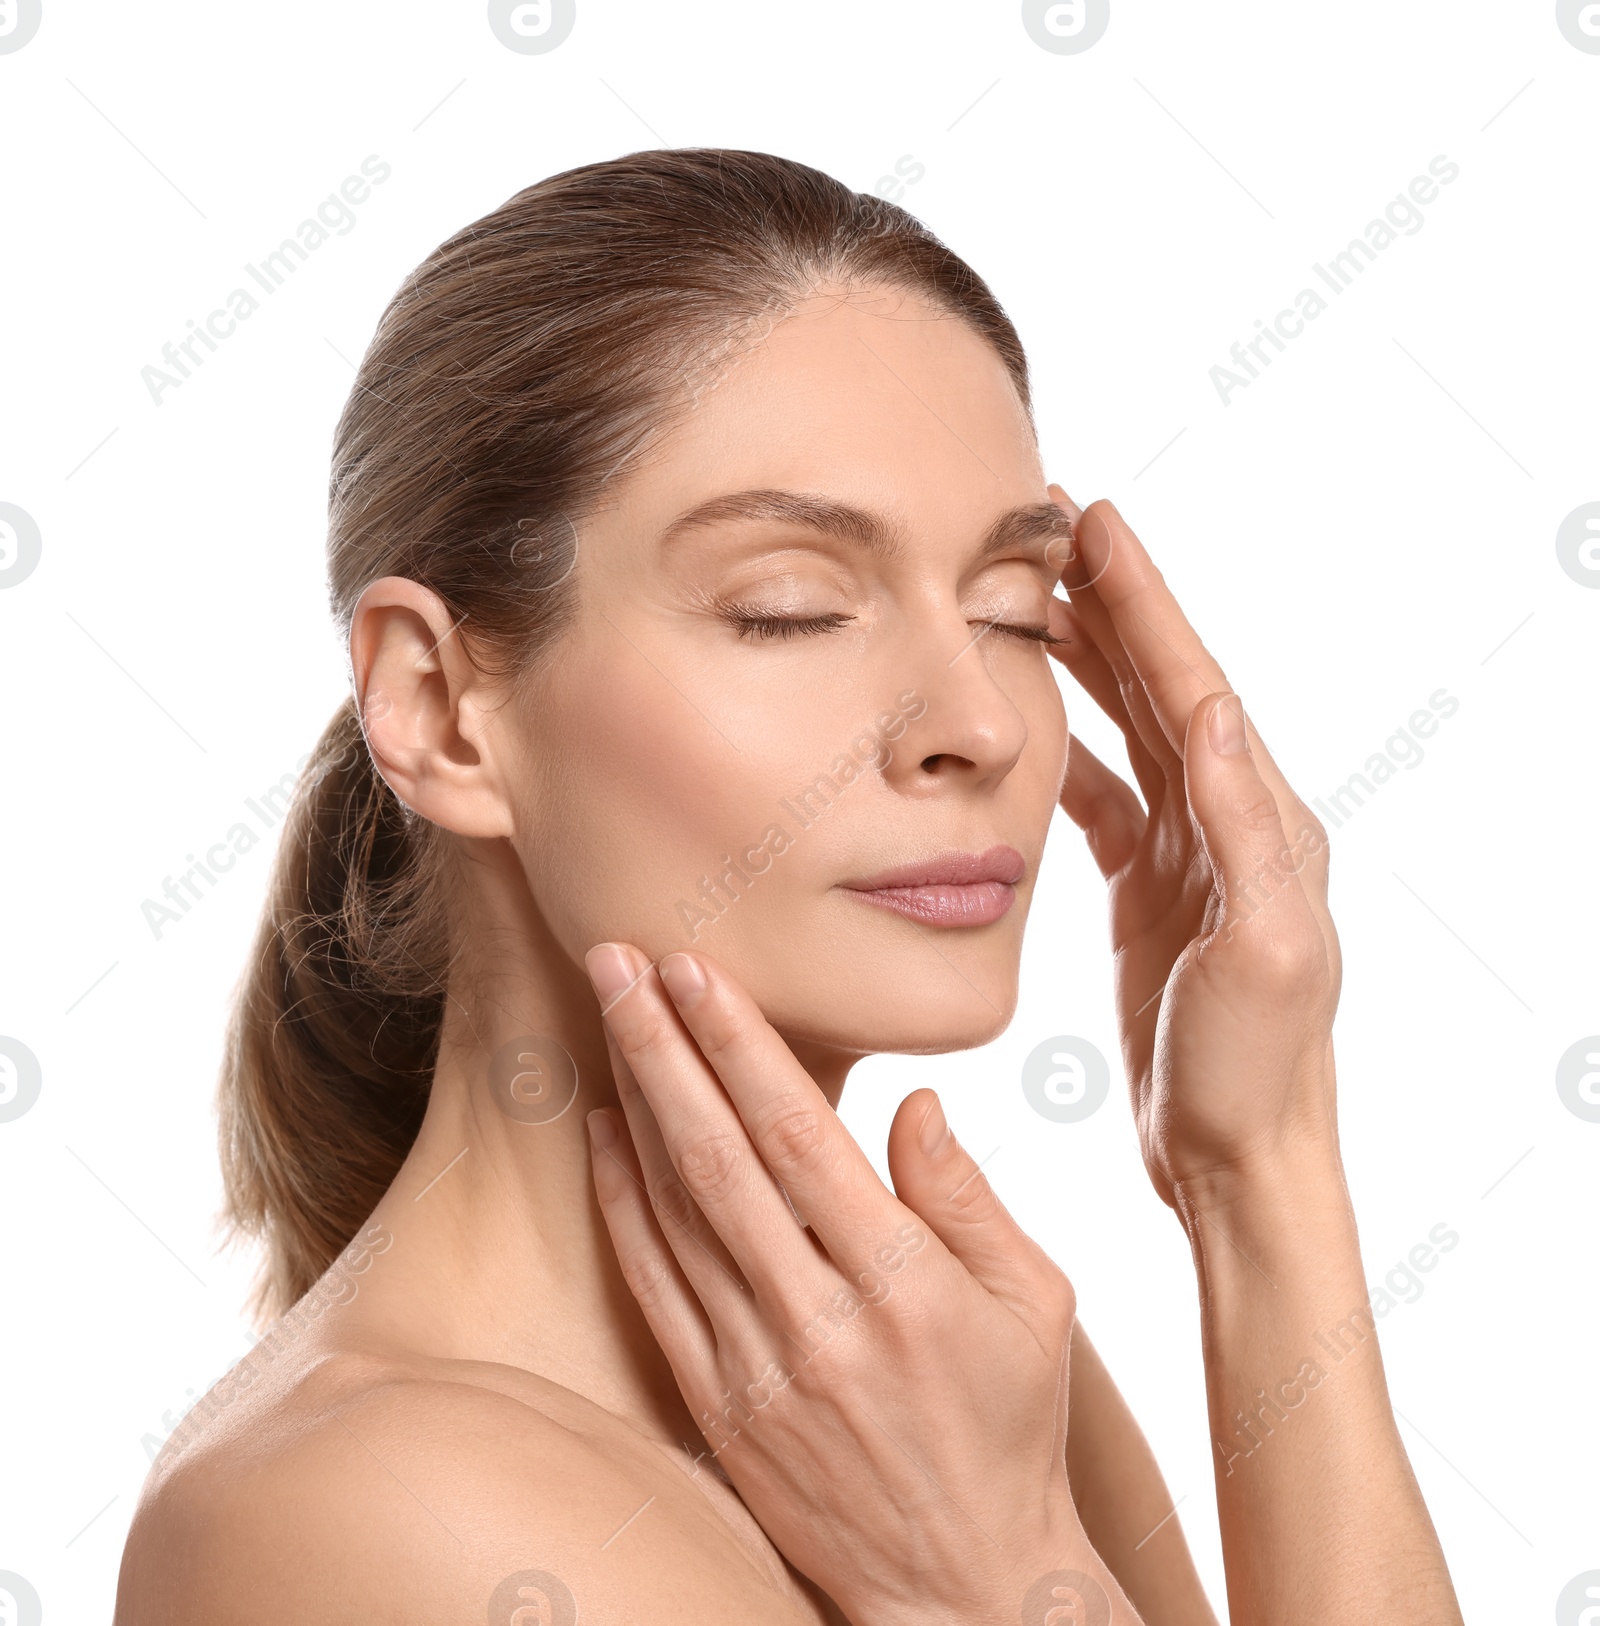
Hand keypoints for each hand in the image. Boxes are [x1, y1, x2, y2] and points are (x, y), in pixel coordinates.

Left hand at [581, 942, 1133, 1625]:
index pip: (799, 1134)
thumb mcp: (1036, 1304)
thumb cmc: (1010, 1426)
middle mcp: (816, 1319)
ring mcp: (755, 1366)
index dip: (739, 1042)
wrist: (957, 1587)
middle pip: (717, 1156)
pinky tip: (603, 1135)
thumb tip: (911, 1102)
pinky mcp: (718, 1404)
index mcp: (903, 1282)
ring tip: (607, 1016)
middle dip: (662, 1045)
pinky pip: (653, 1286)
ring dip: (634, 1103)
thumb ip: (966, 1197)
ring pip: (675, 1210)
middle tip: (617, 959)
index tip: (695, 968)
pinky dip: (622, 1204)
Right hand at [1045, 490, 1342, 1210]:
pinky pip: (1104, 792)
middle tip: (1053, 528)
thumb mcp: (1268, 951)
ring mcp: (1188, 851)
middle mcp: (1231, 820)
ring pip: (1129, 728)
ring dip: (1086, 659)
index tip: (1096, 523)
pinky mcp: (1150, 886)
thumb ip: (1246, 833)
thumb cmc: (1256, 1068)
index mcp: (1263, 821)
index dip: (1145, 601)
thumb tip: (1218, 712)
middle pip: (1160, 685)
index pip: (1193, 686)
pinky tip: (1032, 723)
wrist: (1239, 1154)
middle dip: (1110, 603)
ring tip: (1035, 600)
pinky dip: (1068, 746)